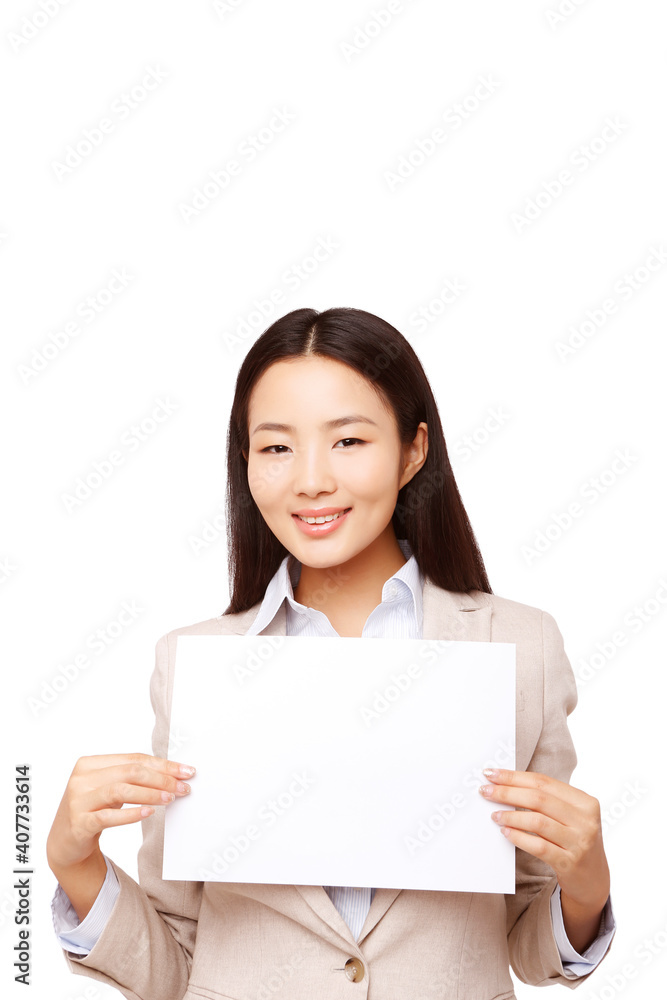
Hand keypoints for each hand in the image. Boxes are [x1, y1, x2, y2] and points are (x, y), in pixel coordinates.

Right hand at [47, 753, 195, 920]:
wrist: (65, 842)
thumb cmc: (93, 809)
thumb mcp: (109, 789)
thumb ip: (131, 777)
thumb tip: (172, 774)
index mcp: (90, 763)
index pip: (133, 759)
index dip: (162, 764)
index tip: (186, 771)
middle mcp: (81, 779)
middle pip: (129, 772)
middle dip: (161, 778)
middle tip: (182, 787)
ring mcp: (78, 801)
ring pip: (120, 790)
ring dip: (150, 794)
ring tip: (170, 799)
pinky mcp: (79, 823)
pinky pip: (108, 817)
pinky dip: (131, 814)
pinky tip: (149, 813)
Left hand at [479, 768, 609, 952]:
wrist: (593, 879)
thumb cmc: (575, 840)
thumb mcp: (570, 815)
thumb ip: (548, 800)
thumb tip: (506, 783)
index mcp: (585, 802)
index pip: (544, 782)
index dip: (515, 776)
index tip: (491, 773)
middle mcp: (585, 820)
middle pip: (539, 799)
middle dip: (507, 792)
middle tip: (485, 791)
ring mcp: (579, 842)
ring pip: (537, 821)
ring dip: (511, 816)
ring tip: (494, 815)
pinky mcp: (569, 863)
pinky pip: (539, 846)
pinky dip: (518, 837)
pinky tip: (505, 832)